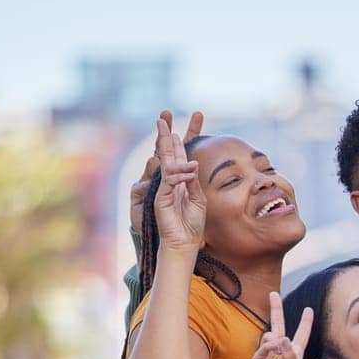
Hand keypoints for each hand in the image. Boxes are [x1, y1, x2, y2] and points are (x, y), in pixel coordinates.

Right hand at [152, 115, 207, 252]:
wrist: (184, 243)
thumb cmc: (192, 224)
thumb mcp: (198, 199)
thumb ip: (194, 181)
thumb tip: (193, 163)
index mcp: (180, 180)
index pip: (180, 156)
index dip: (182, 140)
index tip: (186, 122)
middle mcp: (169, 181)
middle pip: (167, 153)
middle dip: (165, 135)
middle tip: (163, 116)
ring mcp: (163, 188)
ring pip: (166, 163)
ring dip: (171, 149)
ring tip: (172, 133)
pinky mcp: (159, 197)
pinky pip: (169, 180)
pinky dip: (179, 173)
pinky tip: (190, 169)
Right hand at [249, 292, 312, 358]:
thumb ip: (291, 356)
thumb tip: (284, 338)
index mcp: (295, 355)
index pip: (301, 335)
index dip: (305, 322)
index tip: (309, 309)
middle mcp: (282, 352)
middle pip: (280, 326)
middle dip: (276, 310)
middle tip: (273, 294)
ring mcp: (268, 356)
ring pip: (270, 336)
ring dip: (274, 338)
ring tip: (276, 347)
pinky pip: (262, 347)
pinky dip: (267, 346)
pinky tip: (271, 348)